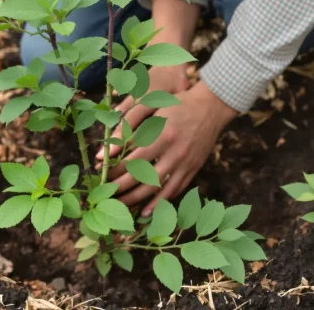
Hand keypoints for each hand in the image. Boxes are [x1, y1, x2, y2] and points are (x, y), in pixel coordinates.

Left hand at [97, 80, 237, 215]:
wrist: (211, 107)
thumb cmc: (177, 104)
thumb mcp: (153, 108)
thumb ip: (129, 126)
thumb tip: (108, 149)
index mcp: (163, 135)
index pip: (133, 159)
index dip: (116, 169)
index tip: (102, 174)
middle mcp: (175, 153)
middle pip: (144, 178)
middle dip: (123, 188)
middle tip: (107, 193)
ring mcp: (186, 163)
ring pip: (159, 189)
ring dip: (138, 200)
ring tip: (122, 206)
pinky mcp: (193, 169)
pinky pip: (175, 190)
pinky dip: (160, 202)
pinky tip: (147, 210)